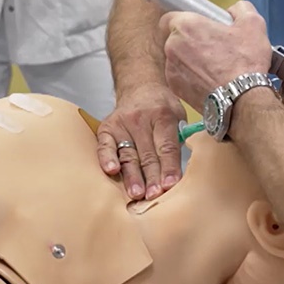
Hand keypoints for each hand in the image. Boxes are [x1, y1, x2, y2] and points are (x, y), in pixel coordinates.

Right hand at [96, 82, 185, 199]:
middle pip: (148, 154)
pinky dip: (107, 158)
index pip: (167, 146)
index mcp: (163, 116)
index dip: (169, 167)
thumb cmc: (162, 108)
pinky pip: (105, 145)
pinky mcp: (107, 128)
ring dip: (132, 176)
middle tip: (155, 196)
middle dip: (152, 177)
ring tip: (137, 194)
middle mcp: (141, 119)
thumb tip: (178, 172)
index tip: (171, 185)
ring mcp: (122, 123)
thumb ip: (179, 140)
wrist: (140, 86)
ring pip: (128, 154)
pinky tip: (111, 170)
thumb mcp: (178, 116)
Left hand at [159, 1, 272, 111]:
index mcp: (186, 26)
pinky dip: (192, 77)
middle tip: (212, 47)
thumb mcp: (253, 24)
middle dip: (190, 41)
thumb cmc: (245, 61)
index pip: (169, 17)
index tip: (198, 27)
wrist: (242, 99)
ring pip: (177, 59)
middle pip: (174, 39)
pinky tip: (211, 80)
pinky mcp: (176, 89)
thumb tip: (232, 11)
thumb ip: (240, 9)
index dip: (183, 21)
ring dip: (190, 60)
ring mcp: (172, 69)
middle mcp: (172, 46)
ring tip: (214, 67)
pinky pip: (180, 77)